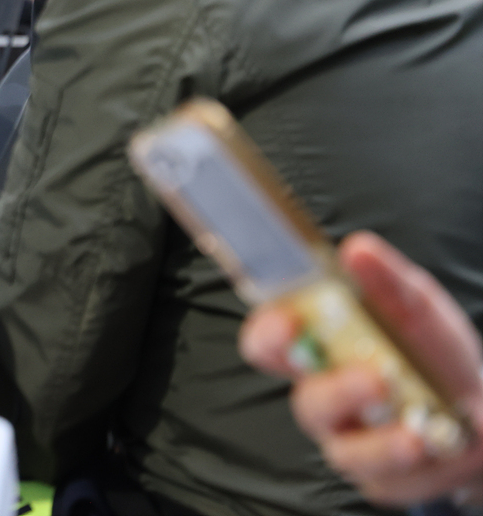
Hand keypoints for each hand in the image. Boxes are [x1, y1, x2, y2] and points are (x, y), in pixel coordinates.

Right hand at [240, 231, 482, 505]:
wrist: (480, 407)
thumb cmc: (434, 354)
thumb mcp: (420, 308)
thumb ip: (389, 283)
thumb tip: (357, 249)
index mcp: (318, 348)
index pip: (268, 343)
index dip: (268, 336)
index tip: (289, 324)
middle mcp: (324, 397)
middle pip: (307, 402)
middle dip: (338, 392)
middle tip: (376, 379)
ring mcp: (350, 442)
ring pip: (347, 451)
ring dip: (382, 443)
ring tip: (418, 432)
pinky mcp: (381, 479)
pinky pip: (390, 480)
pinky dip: (420, 465)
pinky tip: (439, 446)